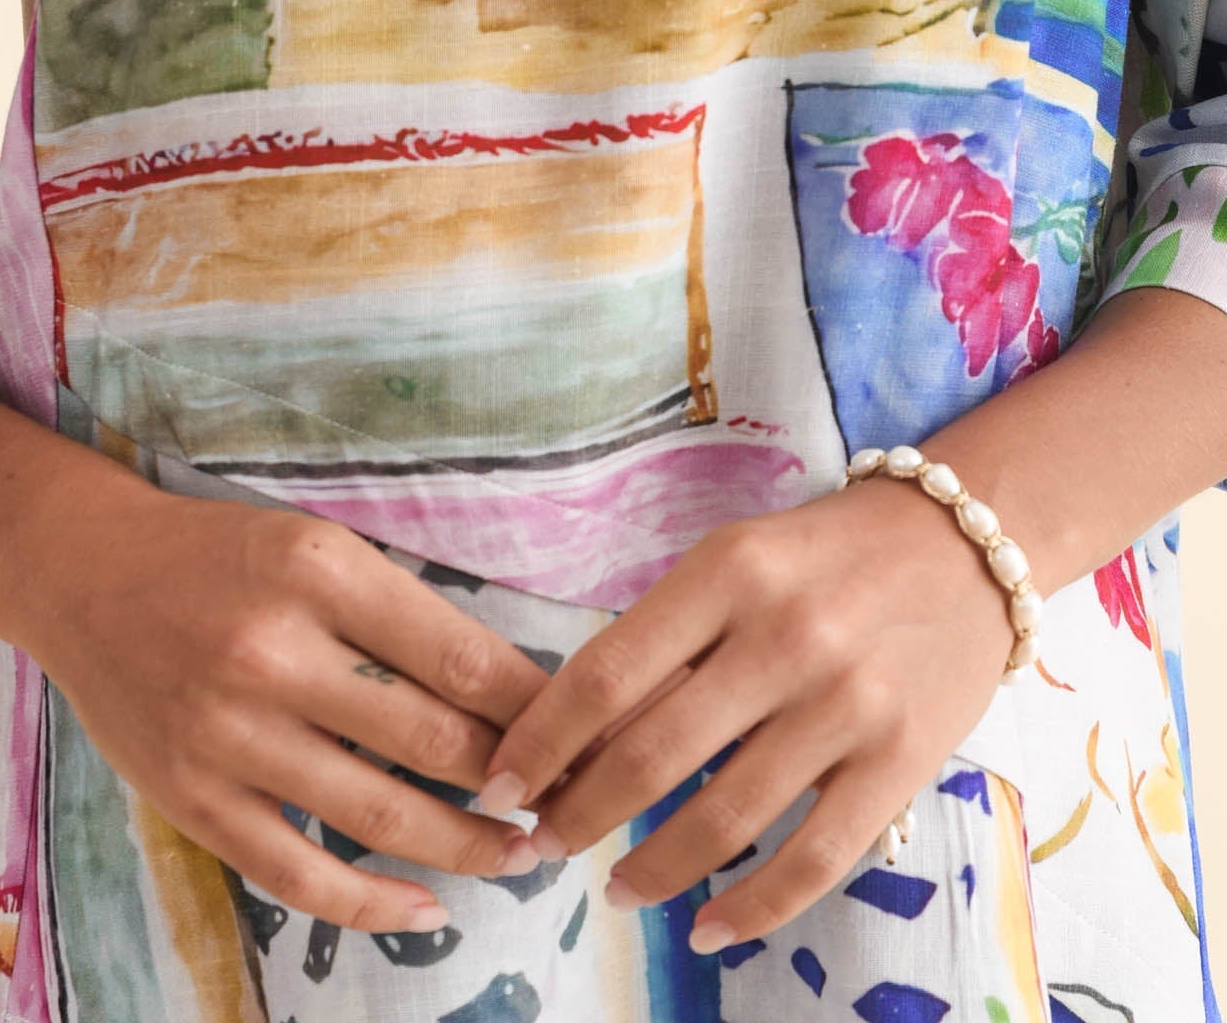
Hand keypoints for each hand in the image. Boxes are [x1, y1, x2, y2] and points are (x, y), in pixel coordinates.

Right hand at [33, 484, 552, 933]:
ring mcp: (228, 735)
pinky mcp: (193, 798)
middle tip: (565, 802)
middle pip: (431, 739)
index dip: (532, 707)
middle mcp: (274, 653)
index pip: (458, 654)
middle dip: (514, 781)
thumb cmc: (223, 554)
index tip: (578, 732)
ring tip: (518, 855)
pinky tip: (426, 910)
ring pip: (378, 815)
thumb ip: (400, 613)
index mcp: (320, 573)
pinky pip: (297, 873)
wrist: (86, 573)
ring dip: (464, 846)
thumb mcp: (319, 547)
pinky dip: (371, 903)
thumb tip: (511, 689)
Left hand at [474, 472, 1018, 951]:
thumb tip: (576, 732)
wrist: (968, 541)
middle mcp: (784, 637)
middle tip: (543, 844)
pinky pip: (814, 861)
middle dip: (579, 815)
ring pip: (723, 820)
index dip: (539, 742)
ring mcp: (848, 704)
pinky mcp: (901, 762)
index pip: (606, 673)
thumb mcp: (737, 558)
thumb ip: (668, 634)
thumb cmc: (828, 551)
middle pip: (651, 755)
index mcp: (728, 572)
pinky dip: (751, 909)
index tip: (501, 785)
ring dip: (652, 871)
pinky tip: (706, 928)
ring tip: (615, 888)